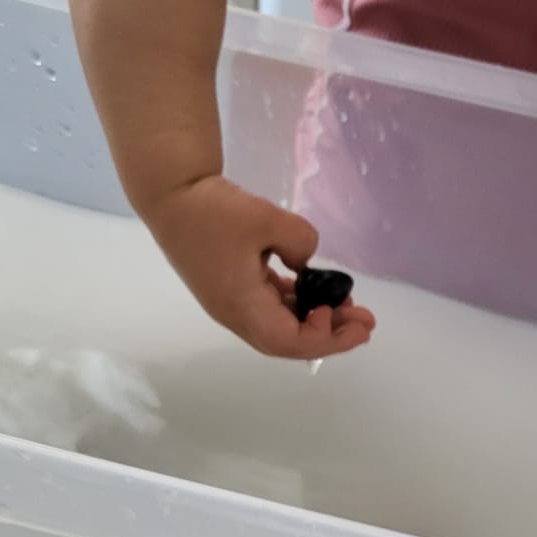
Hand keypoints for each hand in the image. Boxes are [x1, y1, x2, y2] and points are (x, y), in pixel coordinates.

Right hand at [146, 175, 375, 358]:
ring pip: (280, 325)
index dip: (322, 338)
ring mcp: (233, 302)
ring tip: (349, 306)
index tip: (345, 315)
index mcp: (241, 306)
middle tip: (366, 320)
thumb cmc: (212, 210)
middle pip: (287, 341)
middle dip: (329, 335)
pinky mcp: (233, 288)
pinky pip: (271, 307)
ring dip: (316, 319)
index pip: (287, 342)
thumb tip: (307, 261)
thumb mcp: (265, 218)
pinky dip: (298, 304)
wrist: (170, 193)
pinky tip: (318, 290)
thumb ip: (300, 241)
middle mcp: (236, 314)